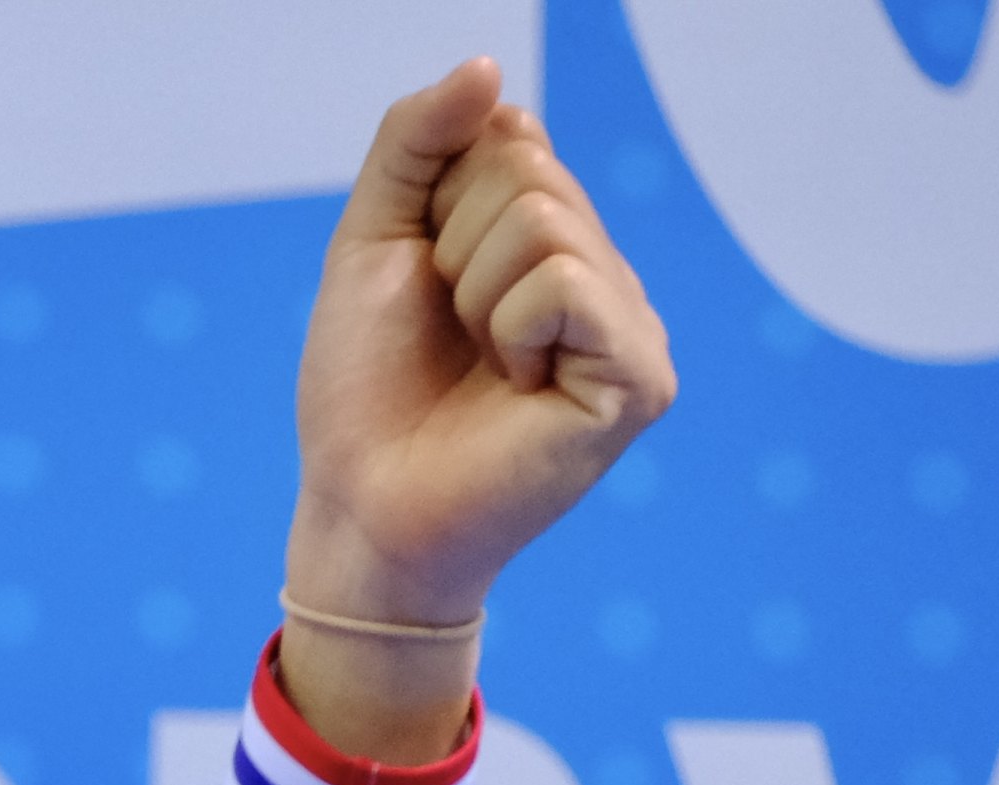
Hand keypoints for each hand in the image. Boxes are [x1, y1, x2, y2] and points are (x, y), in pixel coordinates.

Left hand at [283, 61, 677, 757]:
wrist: (360, 505)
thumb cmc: (364, 389)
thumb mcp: (371, 240)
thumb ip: (415, 141)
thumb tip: (488, 66)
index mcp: (549, 237)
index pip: (510, 134)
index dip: (437, 202)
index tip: (424, 282)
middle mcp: (602, 272)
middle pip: (527, 173)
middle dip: (452, 248)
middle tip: (448, 336)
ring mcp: (630, 325)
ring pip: (544, 221)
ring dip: (472, 295)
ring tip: (479, 365)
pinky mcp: (639, 378)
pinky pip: (566, 284)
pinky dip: (509, 330)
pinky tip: (513, 389)